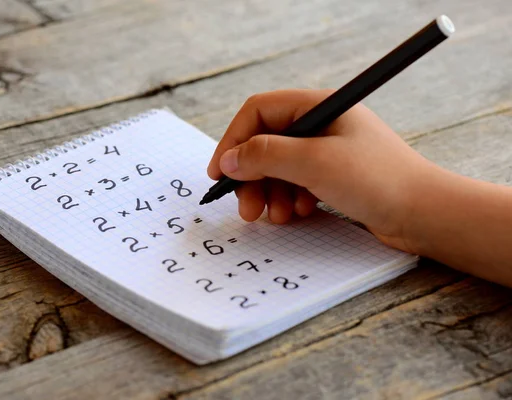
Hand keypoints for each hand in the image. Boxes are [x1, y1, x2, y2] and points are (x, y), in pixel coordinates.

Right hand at [207, 89, 439, 253]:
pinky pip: (296, 184)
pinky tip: (299, 214)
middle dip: (252, 177)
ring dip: (270, 193)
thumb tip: (229, 160)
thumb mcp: (314, 163)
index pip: (258, 112)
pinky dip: (289, 199)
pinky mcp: (334, 176)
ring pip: (279, 168)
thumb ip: (266, 156)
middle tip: (247, 209)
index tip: (219, 173)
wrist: (425, 214)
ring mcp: (327, 151)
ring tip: (276, 216)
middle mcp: (320, 124)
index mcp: (317, 106)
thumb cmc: (377, 180)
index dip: (233, 140)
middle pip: (265, 144)